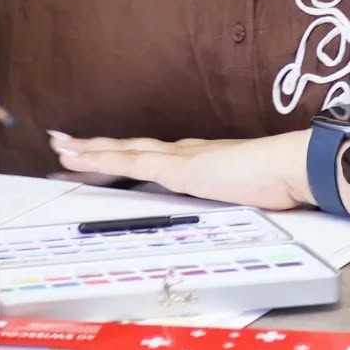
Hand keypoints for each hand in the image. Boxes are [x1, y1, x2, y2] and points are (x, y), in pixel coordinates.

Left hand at [49, 130, 313, 210]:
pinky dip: (99, 159)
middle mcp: (182, 153)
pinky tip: (79, 157)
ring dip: (87, 150)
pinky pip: (126, 162)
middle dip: (95, 149)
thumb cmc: (278, 182)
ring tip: (59, 146)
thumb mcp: (246, 195)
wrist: (290, 168)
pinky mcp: (175, 167)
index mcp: (197, 161)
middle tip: (63, 144)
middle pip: (128, 150)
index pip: (150, 158)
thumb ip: (230, 196)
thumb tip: (231, 204)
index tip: (104, 157)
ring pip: (120, 152)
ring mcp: (176, 159)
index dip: (123, 157)